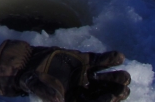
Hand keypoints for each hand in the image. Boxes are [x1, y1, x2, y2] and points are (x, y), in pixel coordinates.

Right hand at [0, 40, 130, 101]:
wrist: (28, 62)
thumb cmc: (30, 78)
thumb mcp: (34, 85)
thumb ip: (45, 92)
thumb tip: (57, 99)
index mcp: (74, 99)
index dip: (103, 101)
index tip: (112, 98)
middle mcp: (83, 89)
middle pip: (103, 92)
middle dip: (114, 91)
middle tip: (125, 89)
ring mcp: (85, 74)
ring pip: (104, 78)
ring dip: (115, 77)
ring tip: (126, 75)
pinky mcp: (84, 60)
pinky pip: (100, 61)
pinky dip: (110, 59)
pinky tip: (119, 56)